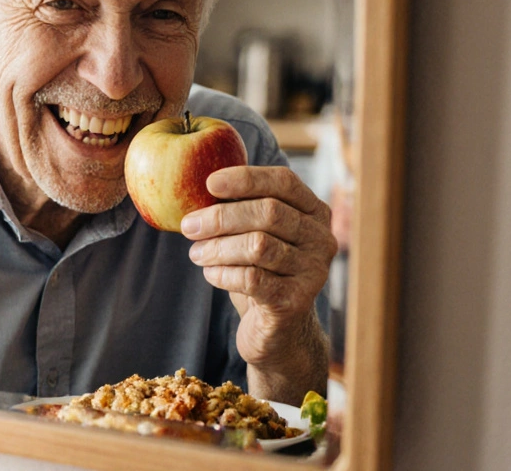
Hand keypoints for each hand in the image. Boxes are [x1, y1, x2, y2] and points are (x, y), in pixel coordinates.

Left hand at [181, 165, 335, 399]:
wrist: (278, 331)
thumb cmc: (261, 272)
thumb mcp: (255, 235)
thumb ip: (239, 210)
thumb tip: (195, 189)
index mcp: (314, 212)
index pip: (284, 182)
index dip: (246, 178)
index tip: (209, 182)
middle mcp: (321, 239)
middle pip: (268, 213)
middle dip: (221, 217)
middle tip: (189, 226)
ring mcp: (313, 272)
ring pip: (258, 245)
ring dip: (218, 247)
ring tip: (196, 253)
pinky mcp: (296, 302)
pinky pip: (252, 278)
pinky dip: (223, 273)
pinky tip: (210, 274)